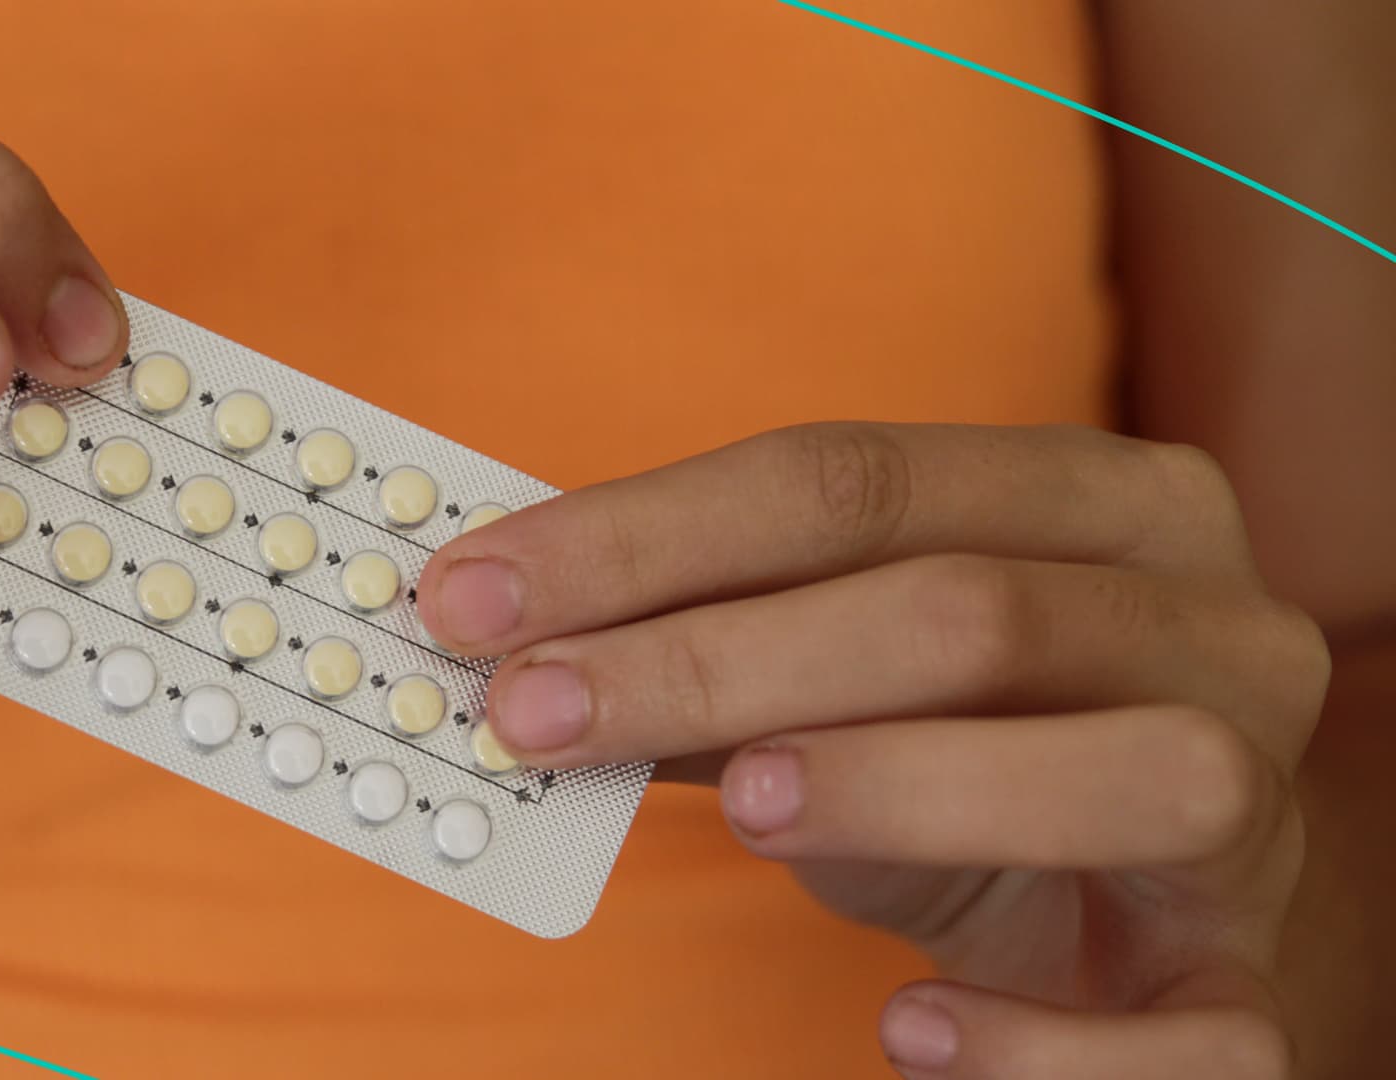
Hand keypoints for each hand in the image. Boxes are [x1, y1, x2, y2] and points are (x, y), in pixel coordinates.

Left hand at [421, 423, 1326, 1078]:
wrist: (1131, 890)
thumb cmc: (960, 745)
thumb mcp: (835, 665)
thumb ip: (706, 642)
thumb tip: (506, 638)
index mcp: (1104, 501)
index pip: (857, 478)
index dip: (646, 536)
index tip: (475, 595)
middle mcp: (1214, 625)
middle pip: (969, 611)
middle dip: (720, 657)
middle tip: (532, 710)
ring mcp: (1258, 803)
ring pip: (1136, 773)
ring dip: (904, 784)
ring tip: (739, 805)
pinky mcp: (1253, 976)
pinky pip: (1201, 1029)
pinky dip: (1046, 1040)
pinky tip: (908, 1029)